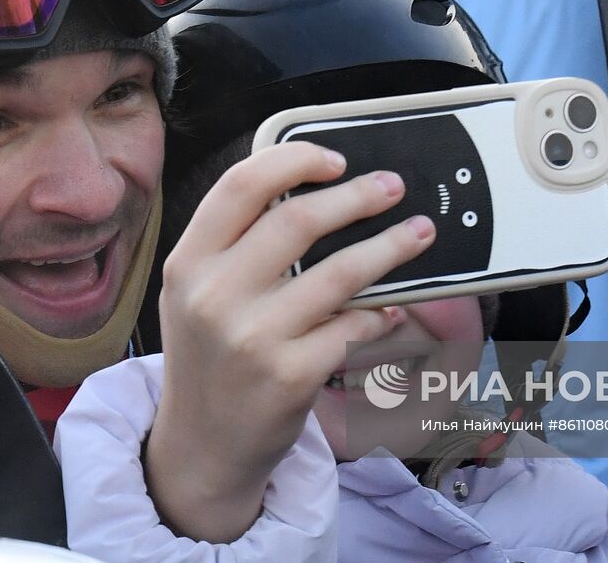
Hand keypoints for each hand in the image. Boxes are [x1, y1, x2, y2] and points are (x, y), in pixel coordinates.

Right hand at [146, 141, 435, 541]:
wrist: (200, 448)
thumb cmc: (209, 360)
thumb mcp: (194, 294)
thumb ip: (233, 244)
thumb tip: (308, 190)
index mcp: (189, 263)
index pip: (242, 185)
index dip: (294, 160)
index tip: (334, 159)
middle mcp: (214, 295)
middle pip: (299, 219)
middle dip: (358, 196)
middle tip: (392, 188)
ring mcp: (252, 337)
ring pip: (341, 270)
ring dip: (390, 246)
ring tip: (418, 234)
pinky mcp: (290, 375)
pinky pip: (354, 326)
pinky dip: (380, 313)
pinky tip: (390, 309)